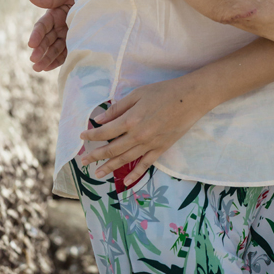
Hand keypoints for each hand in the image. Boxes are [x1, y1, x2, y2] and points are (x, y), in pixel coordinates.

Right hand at [27, 0, 76, 71]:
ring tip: (38, 68)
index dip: (36, 35)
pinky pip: (65, 54)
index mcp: (54, 14)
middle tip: (33, 60)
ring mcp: (66, 36)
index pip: (42, 26)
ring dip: (45, 59)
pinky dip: (56, 61)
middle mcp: (58, 27)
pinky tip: (48, 68)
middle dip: (39, 50)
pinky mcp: (75, 43)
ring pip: (54, 49)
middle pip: (46, 40)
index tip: (31, 44)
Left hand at [78, 77, 207, 186]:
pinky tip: (126, 182)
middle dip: (95, 156)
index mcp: (130, 120)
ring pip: (125, 160)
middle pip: (112, 149)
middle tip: (82, 161)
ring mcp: (150, 144)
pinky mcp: (161, 148)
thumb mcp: (138, 94)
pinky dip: (135, 174)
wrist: (190, 98)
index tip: (82, 136)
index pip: (105, 132)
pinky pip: (145, 164)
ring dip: (109, 167)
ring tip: (97, 173)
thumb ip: (118, 108)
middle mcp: (138, 136)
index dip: (92, 135)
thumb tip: (100, 120)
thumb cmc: (163, 91)